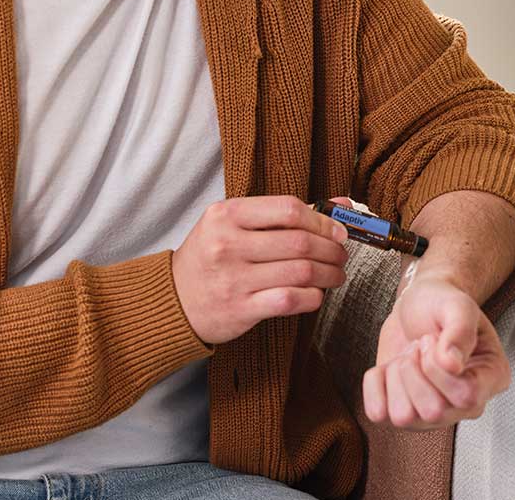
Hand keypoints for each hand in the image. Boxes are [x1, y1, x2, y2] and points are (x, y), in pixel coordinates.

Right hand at [171, 195, 349, 344]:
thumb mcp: (234, 225)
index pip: (289, 209)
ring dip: (329, 274)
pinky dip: (313, 296)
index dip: (322, 221)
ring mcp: (233, 278)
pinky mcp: (241, 308)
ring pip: (301, 272)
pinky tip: (316, 293)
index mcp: (226, 215)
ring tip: (335, 274)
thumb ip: (283, 214)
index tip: (337, 231)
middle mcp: (227, 244)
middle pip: (300, 242)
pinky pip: (291, 300)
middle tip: (340, 254)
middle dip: (331, 249)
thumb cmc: (211, 257)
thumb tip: (341, 205)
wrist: (174, 299)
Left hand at [362, 273, 510, 430]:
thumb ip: (460, 330)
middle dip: (415, 370)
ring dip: (396, 377)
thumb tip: (452, 365)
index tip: (430, 339)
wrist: (416, 305)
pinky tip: (389, 367)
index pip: (466, 397)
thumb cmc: (442, 304)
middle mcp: (464, 406)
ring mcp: (432, 415)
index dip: (438, 369)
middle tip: (419, 346)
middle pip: (433, 412)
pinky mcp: (401, 413)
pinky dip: (375, 384)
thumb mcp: (457, 305)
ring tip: (408, 356)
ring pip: (403, 417)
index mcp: (490, 379)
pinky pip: (377, 412)